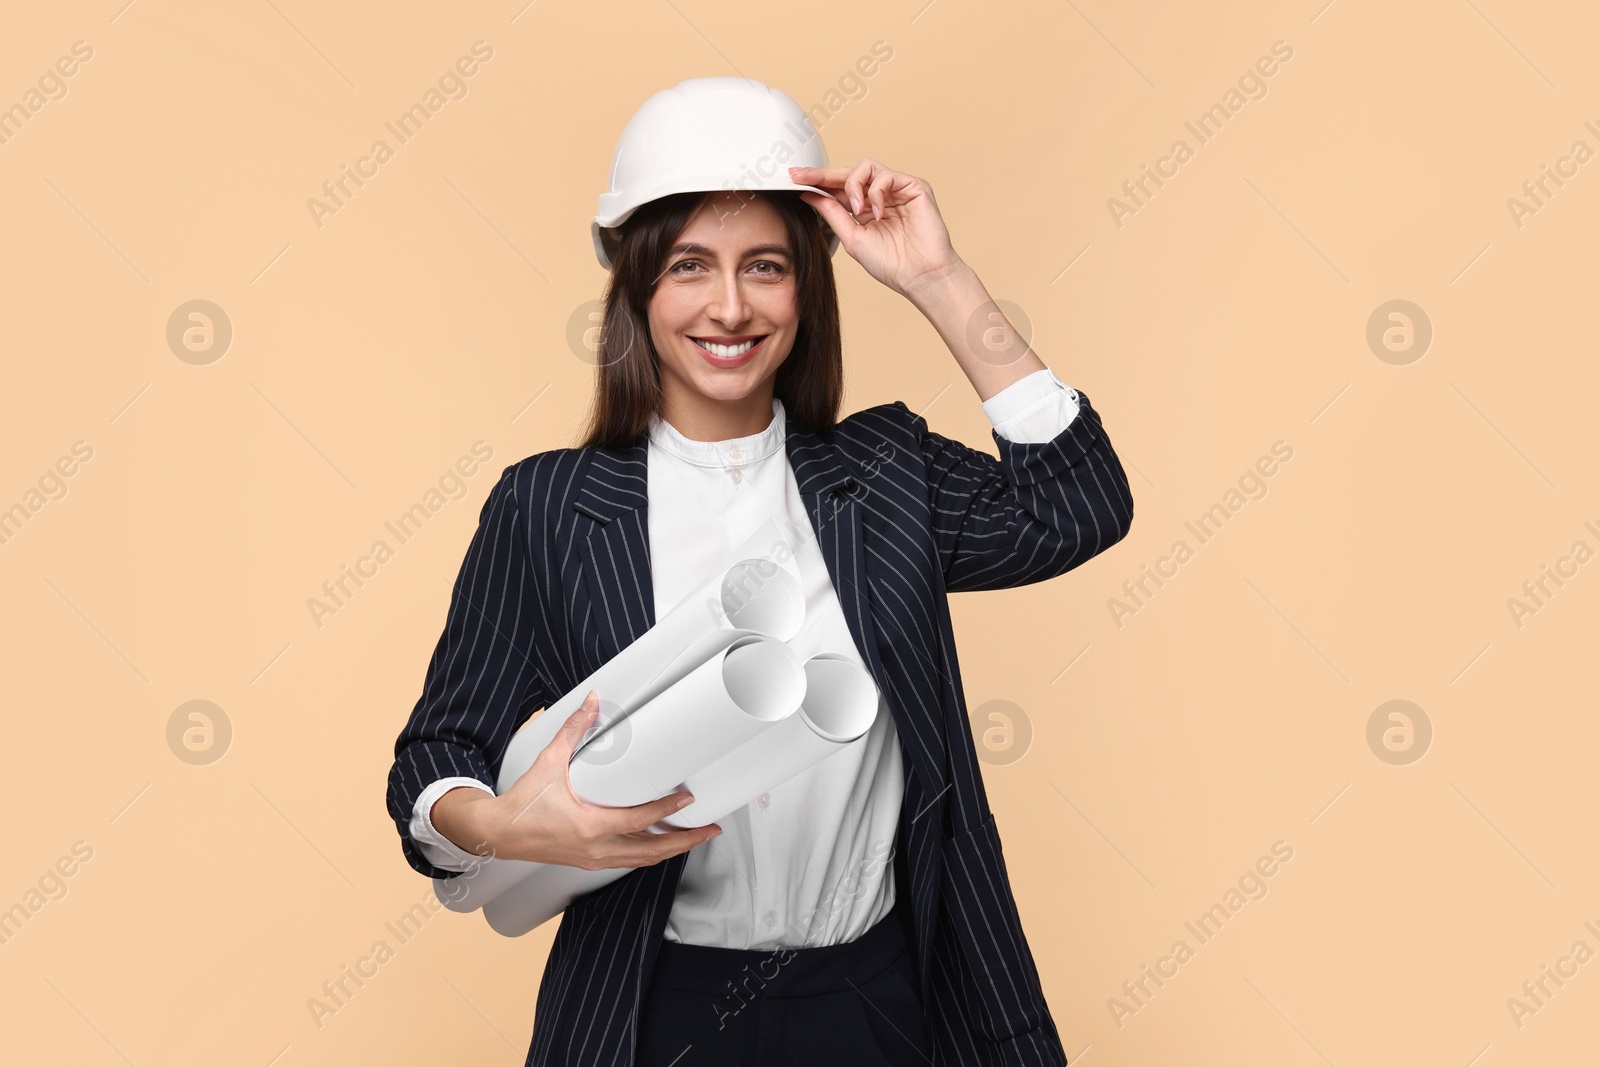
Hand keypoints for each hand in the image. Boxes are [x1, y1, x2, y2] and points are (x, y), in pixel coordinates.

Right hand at [437, 691, 722, 870]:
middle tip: (709, 829)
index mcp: (590, 825)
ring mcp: (593, 859)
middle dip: (684, 841)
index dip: (668, 809)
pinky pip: (628, 861)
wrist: (498, 833)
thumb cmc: (523, 802)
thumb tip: (593, 701)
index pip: (641, 819)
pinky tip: (659, 843)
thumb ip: (575, 730)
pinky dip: (649, 853)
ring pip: (642, 860)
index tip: (688, 798)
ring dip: (671, 850)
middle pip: (652, 851)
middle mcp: (596, 848)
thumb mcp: (549, 762)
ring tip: (693, 837)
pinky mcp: (589, 861)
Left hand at [789, 158, 963, 299]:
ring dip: (854, 186)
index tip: (793, 177)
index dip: (816, 181)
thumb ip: (832, 213)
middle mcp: (879, 197)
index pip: (837, 189)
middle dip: (823, 173)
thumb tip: (808, 194)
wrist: (920, 275)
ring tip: (857, 210)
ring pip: (866, 167)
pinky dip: (876, 193)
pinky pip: (886, 176)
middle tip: (801, 175)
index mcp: (864, 210)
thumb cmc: (891, 264)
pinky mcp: (914, 187)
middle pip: (848, 173)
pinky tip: (878, 212)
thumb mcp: (852, 237)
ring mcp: (897, 190)